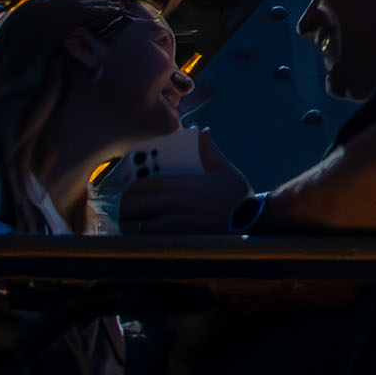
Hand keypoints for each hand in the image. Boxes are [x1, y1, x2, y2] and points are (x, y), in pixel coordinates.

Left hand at [120, 132, 252, 235]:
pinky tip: (143, 243)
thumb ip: (209, 151)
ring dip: (129, 226)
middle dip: (124, 210)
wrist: (251, 221)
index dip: (129, 191)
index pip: (140, 185)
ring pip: (135, 223)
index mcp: (180, 182)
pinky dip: (142, 241)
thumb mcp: (224, 170)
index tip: (128, 196)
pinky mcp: (177, 238)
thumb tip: (203, 131)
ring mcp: (174, 220)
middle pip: (132, 204)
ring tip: (130, 230)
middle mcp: (173, 200)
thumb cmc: (237, 197)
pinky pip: (148, 240)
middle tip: (125, 215)